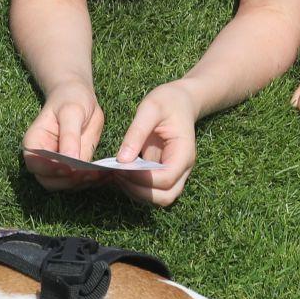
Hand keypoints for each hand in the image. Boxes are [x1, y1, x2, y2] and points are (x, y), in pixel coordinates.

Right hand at [22, 83, 105, 190]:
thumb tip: (69, 159)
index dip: (50, 169)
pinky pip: (79, 181)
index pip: (35, 163)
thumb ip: (69, 136)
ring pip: (65, 185)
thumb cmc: (71, 99)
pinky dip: (92, 181)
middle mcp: (42, 158)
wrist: (80, 98)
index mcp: (34, 143)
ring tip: (102, 174)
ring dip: (83, 183)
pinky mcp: (73, 168)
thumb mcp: (71, 112)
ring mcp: (57, 166)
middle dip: (69, 180)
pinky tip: (106, 174)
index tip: (70, 168)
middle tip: (90, 173)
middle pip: (49, 181)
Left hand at [112, 81, 200, 206]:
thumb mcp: (151, 108)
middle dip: (139, 191)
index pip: (166, 179)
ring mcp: (175, 173)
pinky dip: (136, 187)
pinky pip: (152, 190)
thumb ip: (137, 132)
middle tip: (116, 175)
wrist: (181, 100)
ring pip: (159, 198)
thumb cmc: (168, 102)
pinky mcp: (164, 172)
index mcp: (184, 153)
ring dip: (136, 192)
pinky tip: (120, 173)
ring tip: (115, 175)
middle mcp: (183, 168)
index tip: (120, 168)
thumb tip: (122, 160)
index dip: (142, 179)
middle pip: (165, 196)